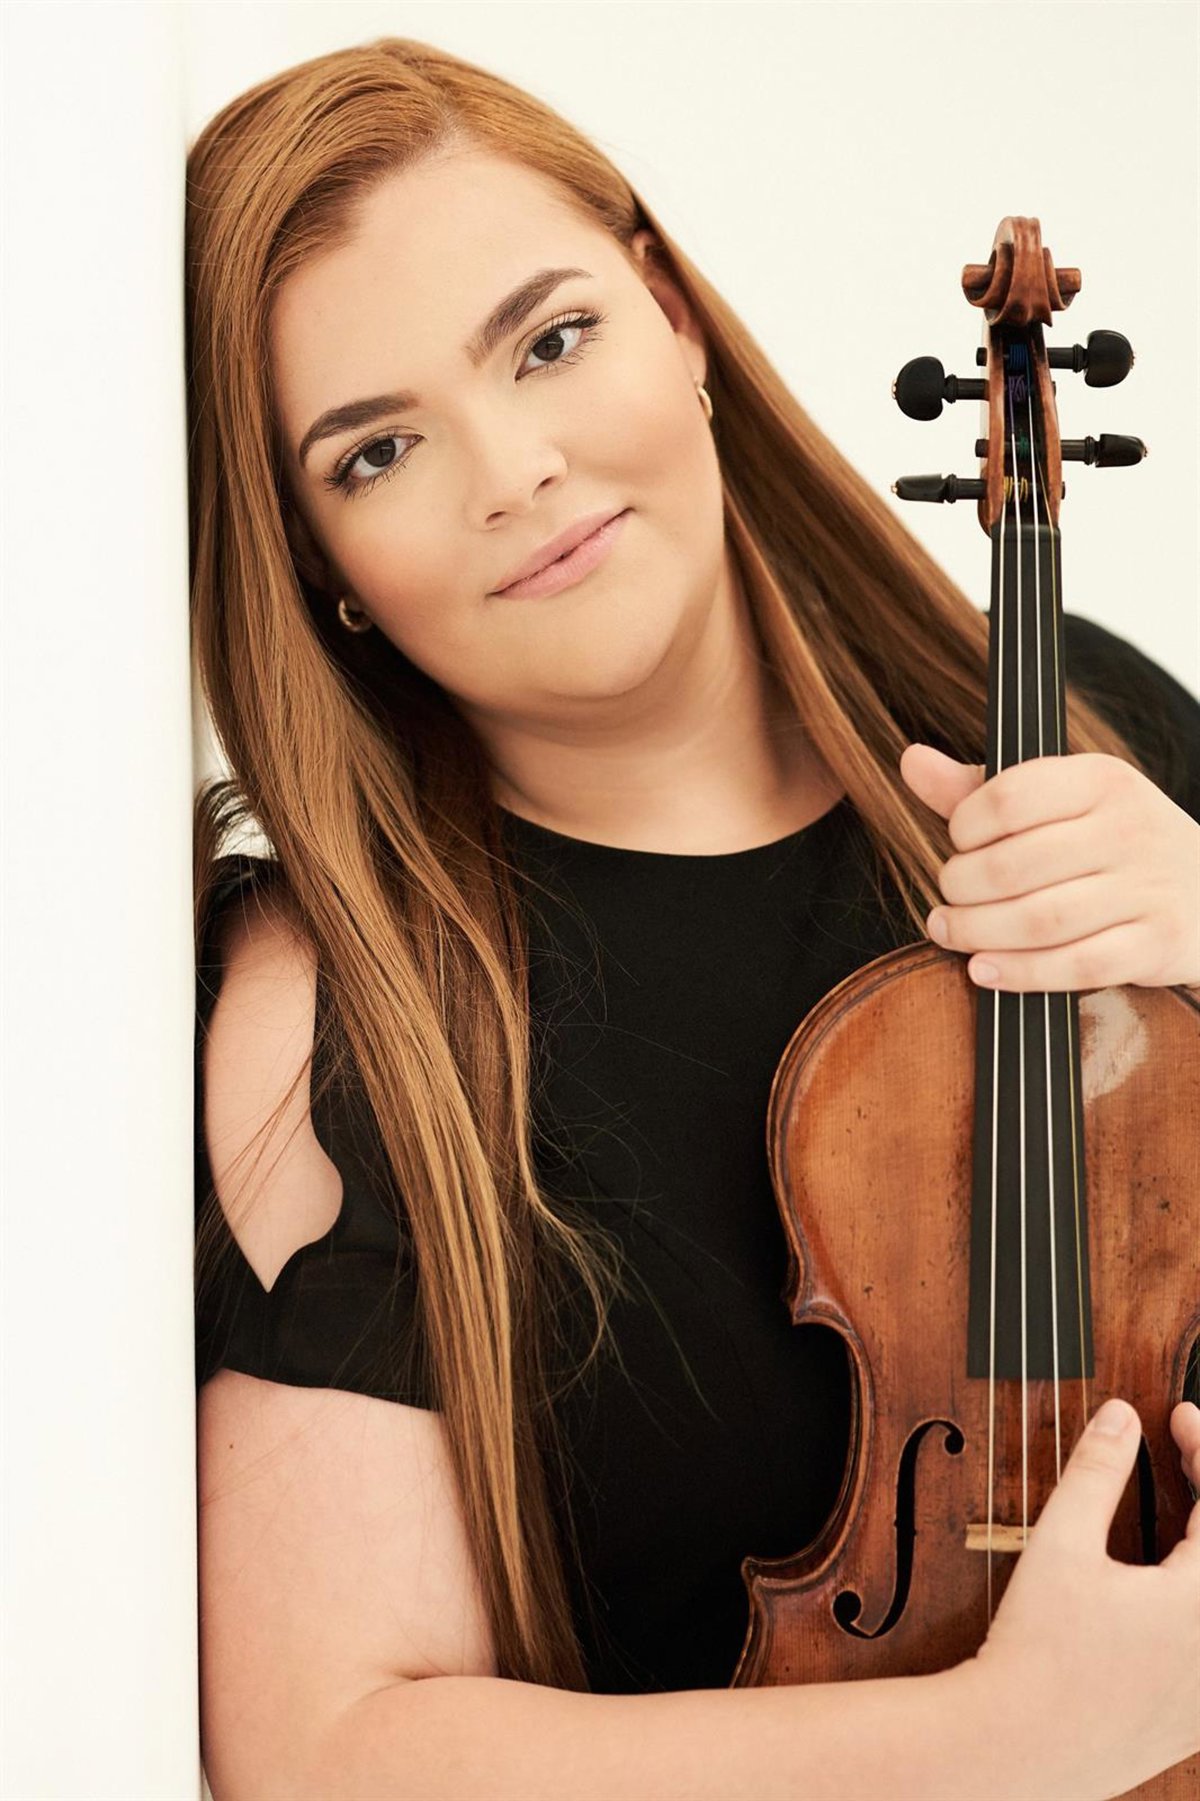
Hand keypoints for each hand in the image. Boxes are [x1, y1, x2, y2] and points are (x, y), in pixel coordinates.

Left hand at [900, 745, 1199, 992]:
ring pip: (1040, 920)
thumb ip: (981, 788)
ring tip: (951, 933)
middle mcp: (1129, 827)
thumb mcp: (1062, 801)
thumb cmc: (1114, 843)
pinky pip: (1077, 965)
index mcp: (1102, 778)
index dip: (963, 827)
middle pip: (1013, 866)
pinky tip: (986, 970)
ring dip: (979, 934)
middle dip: (961, 889)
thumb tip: (910, 760)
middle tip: (946, 899)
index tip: (956, 843)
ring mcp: (1148, 888)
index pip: (1008, 797)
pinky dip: (1021, 973)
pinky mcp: (1157, 943)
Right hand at [958, 1395, 1199, 1798]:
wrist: (1021, 1750)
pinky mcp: (1198, 1716)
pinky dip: (1198, 1591)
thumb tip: (1120, 1415)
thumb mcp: (1061, 1544)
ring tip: (1186, 1510)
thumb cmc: (1038, 1650)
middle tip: (1184, 1452)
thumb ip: (1096, 1472)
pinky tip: (1175, 1579)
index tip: (1176, 1416)